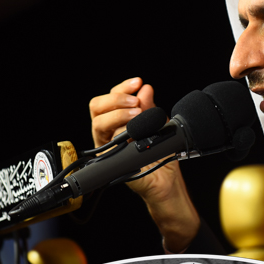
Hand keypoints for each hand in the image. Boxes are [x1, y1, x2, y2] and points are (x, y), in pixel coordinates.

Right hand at [89, 77, 199, 251]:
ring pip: (99, 124)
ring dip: (118, 115)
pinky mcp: (110, 161)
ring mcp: (107, 147)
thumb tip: (145, 89)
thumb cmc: (160, 153)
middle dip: (115, 99)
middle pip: (96, 107)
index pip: (109, 99)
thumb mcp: (157, 124)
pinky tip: (136, 132)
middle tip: (135, 101)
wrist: (166, 180)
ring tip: (137, 114)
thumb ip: (149, 107)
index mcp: (116, 121)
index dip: (121, 88)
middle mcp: (107, 133)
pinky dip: (122, 134)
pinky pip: (109, 144)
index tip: (138, 82)